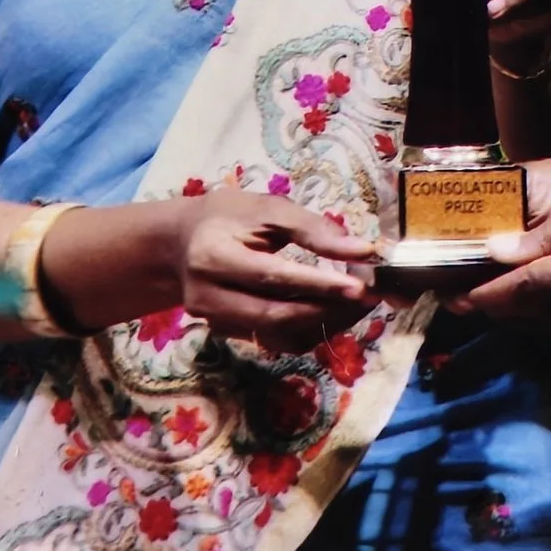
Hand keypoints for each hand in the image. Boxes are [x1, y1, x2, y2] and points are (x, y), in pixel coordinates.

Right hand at [161, 193, 378, 353]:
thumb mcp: (267, 208)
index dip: (317, 283)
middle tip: (369, 295)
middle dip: (327, 308)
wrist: (181, 244)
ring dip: (323, 322)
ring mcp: (215, 322)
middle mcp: (208, 296)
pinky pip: (274, 341)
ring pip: (277, 334)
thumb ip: (313, 229)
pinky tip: (332, 312)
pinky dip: (308, 330)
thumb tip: (361, 250)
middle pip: (275, 313)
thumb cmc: (228, 217)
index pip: (272, 276)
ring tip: (357, 304)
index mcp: (212, 255)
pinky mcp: (227, 335)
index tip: (360, 285)